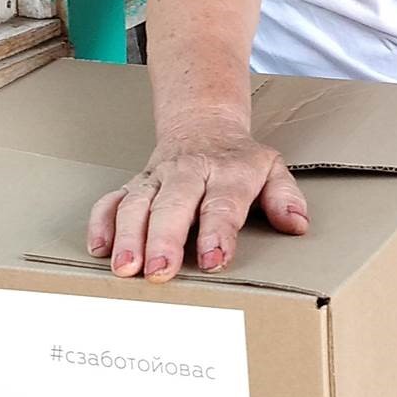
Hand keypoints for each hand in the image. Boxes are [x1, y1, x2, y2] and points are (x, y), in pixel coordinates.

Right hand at [86, 125, 309, 282]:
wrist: (203, 124)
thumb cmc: (240, 160)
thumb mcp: (273, 170)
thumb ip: (285, 197)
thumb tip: (297, 224)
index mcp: (227, 172)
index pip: (222, 204)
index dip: (217, 233)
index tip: (212, 260)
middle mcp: (188, 173)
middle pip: (173, 204)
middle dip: (164, 238)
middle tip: (159, 272)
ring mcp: (157, 178)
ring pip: (137, 202)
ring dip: (128, 235)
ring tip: (125, 268)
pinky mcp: (135, 184)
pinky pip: (112, 198)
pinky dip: (102, 221)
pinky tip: (99, 248)